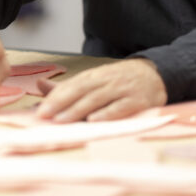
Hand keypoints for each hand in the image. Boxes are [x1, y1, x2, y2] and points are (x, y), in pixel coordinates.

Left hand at [35, 58, 166, 122]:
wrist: (155, 75)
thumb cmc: (119, 81)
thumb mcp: (94, 80)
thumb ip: (68, 87)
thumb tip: (39, 86)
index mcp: (94, 76)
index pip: (71, 86)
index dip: (55, 98)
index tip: (40, 110)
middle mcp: (106, 80)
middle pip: (81, 90)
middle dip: (61, 103)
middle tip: (45, 115)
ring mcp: (122, 90)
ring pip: (97, 99)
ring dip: (78, 109)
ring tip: (62, 120)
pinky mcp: (137, 100)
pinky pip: (120, 107)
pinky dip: (107, 113)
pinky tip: (94, 120)